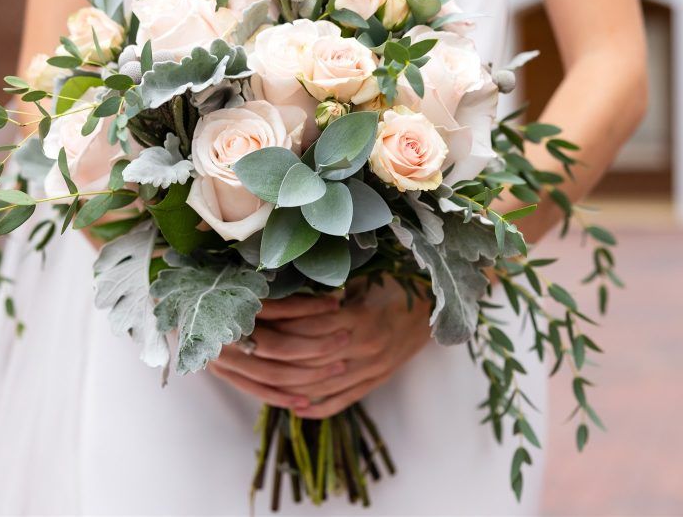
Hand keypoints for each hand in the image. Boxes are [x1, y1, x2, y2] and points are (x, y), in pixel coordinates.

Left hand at [208, 277, 431, 417]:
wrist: (438, 305)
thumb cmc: (397, 282)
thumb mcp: (366, 276)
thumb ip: (329, 287)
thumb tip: (285, 280)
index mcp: (360, 319)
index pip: (306, 330)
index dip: (278, 326)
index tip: (252, 320)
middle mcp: (365, 350)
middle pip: (306, 361)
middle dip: (272, 357)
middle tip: (244, 350)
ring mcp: (371, 371)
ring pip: (319, 386)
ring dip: (286, 386)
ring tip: (257, 377)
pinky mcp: (375, 382)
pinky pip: (340, 401)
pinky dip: (314, 407)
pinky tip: (293, 406)